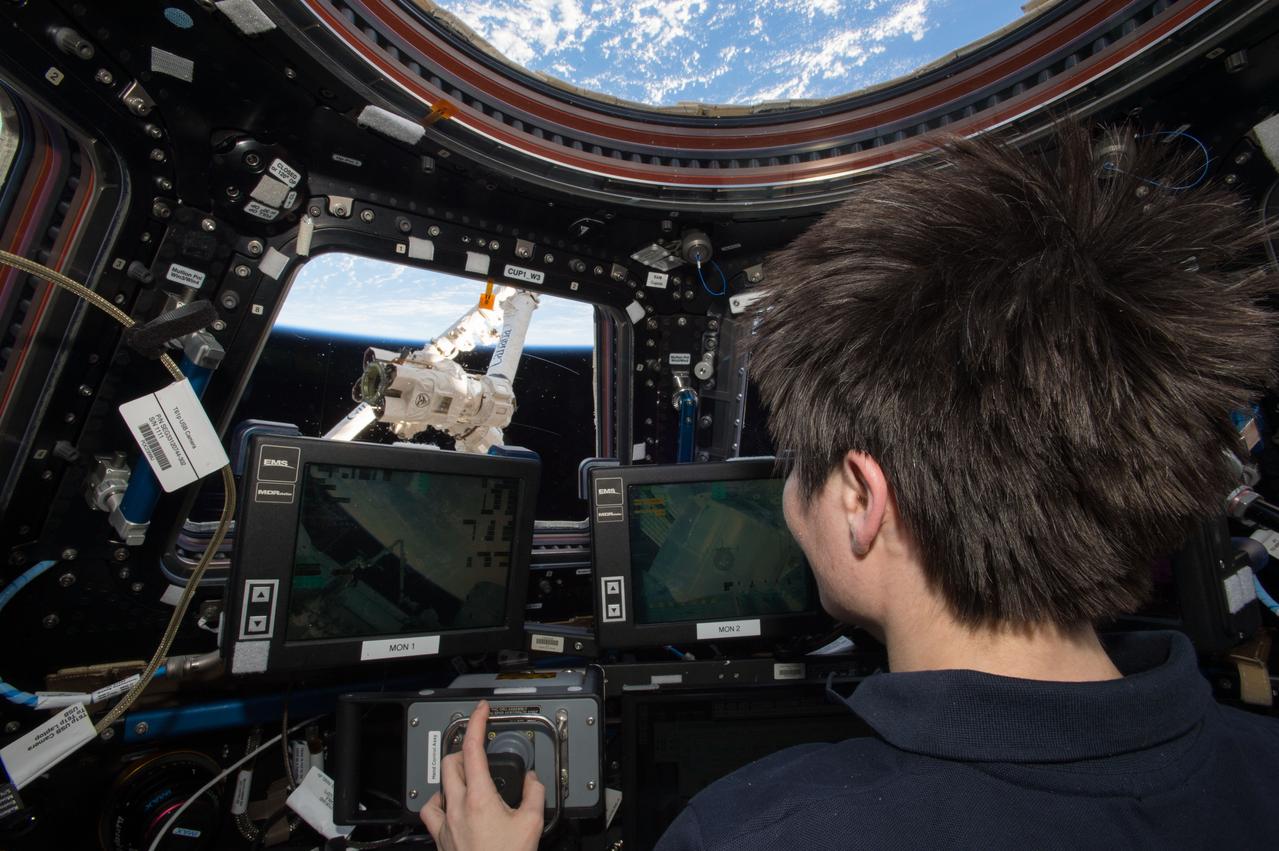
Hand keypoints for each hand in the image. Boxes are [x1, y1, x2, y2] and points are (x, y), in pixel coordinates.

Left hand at [420, 699, 545, 850]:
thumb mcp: (531, 824)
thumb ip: (534, 794)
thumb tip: (532, 781)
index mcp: (479, 798)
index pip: (473, 749)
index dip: (477, 723)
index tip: (482, 710)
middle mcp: (456, 807)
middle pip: (451, 763)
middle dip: (465, 749)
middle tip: (479, 749)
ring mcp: (445, 824)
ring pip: (438, 786)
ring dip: (451, 776)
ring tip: (465, 776)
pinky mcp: (440, 839)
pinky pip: (431, 812)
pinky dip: (439, 802)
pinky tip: (449, 805)